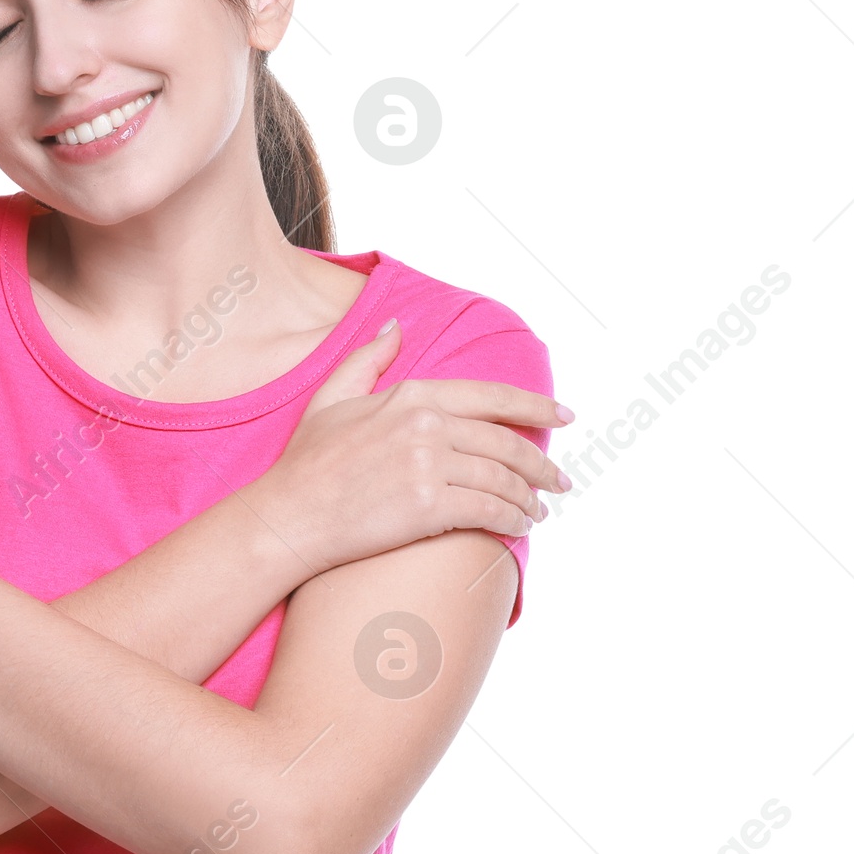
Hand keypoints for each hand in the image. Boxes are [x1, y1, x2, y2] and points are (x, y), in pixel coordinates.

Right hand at [248, 321, 571, 576]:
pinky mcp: (428, 505)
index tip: (565, 415)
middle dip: (541, 464)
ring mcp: (427, 465)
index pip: (490, 396)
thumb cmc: (306, 464)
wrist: (288, 516)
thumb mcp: (332, 399)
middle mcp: (425, 425)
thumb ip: (368, 360)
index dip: (535, 405)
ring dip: (528, 497)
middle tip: (559, 480)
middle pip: (506, 442)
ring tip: (537, 510)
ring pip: (502, 479)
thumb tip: (396, 326)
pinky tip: (518, 527)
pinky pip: (489, 510)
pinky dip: (512, 520)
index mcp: (410, 395)